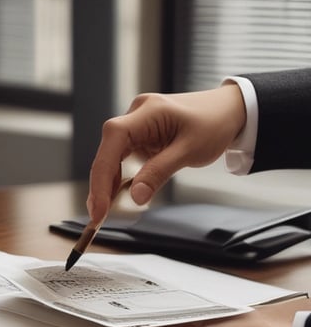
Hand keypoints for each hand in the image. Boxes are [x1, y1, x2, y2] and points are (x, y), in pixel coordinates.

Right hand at [87, 84, 246, 224]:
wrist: (229, 110)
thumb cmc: (214, 124)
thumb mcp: (189, 151)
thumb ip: (159, 173)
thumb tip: (135, 197)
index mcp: (147, 112)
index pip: (113, 141)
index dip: (102, 176)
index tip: (99, 207)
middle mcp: (135, 115)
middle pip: (107, 151)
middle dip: (101, 185)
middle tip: (98, 216)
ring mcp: (135, 125)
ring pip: (111, 157)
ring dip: (108, 184)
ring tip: (105, 210)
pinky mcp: (139, 135)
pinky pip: (121, 158)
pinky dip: (119, 177)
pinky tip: (118, 194)